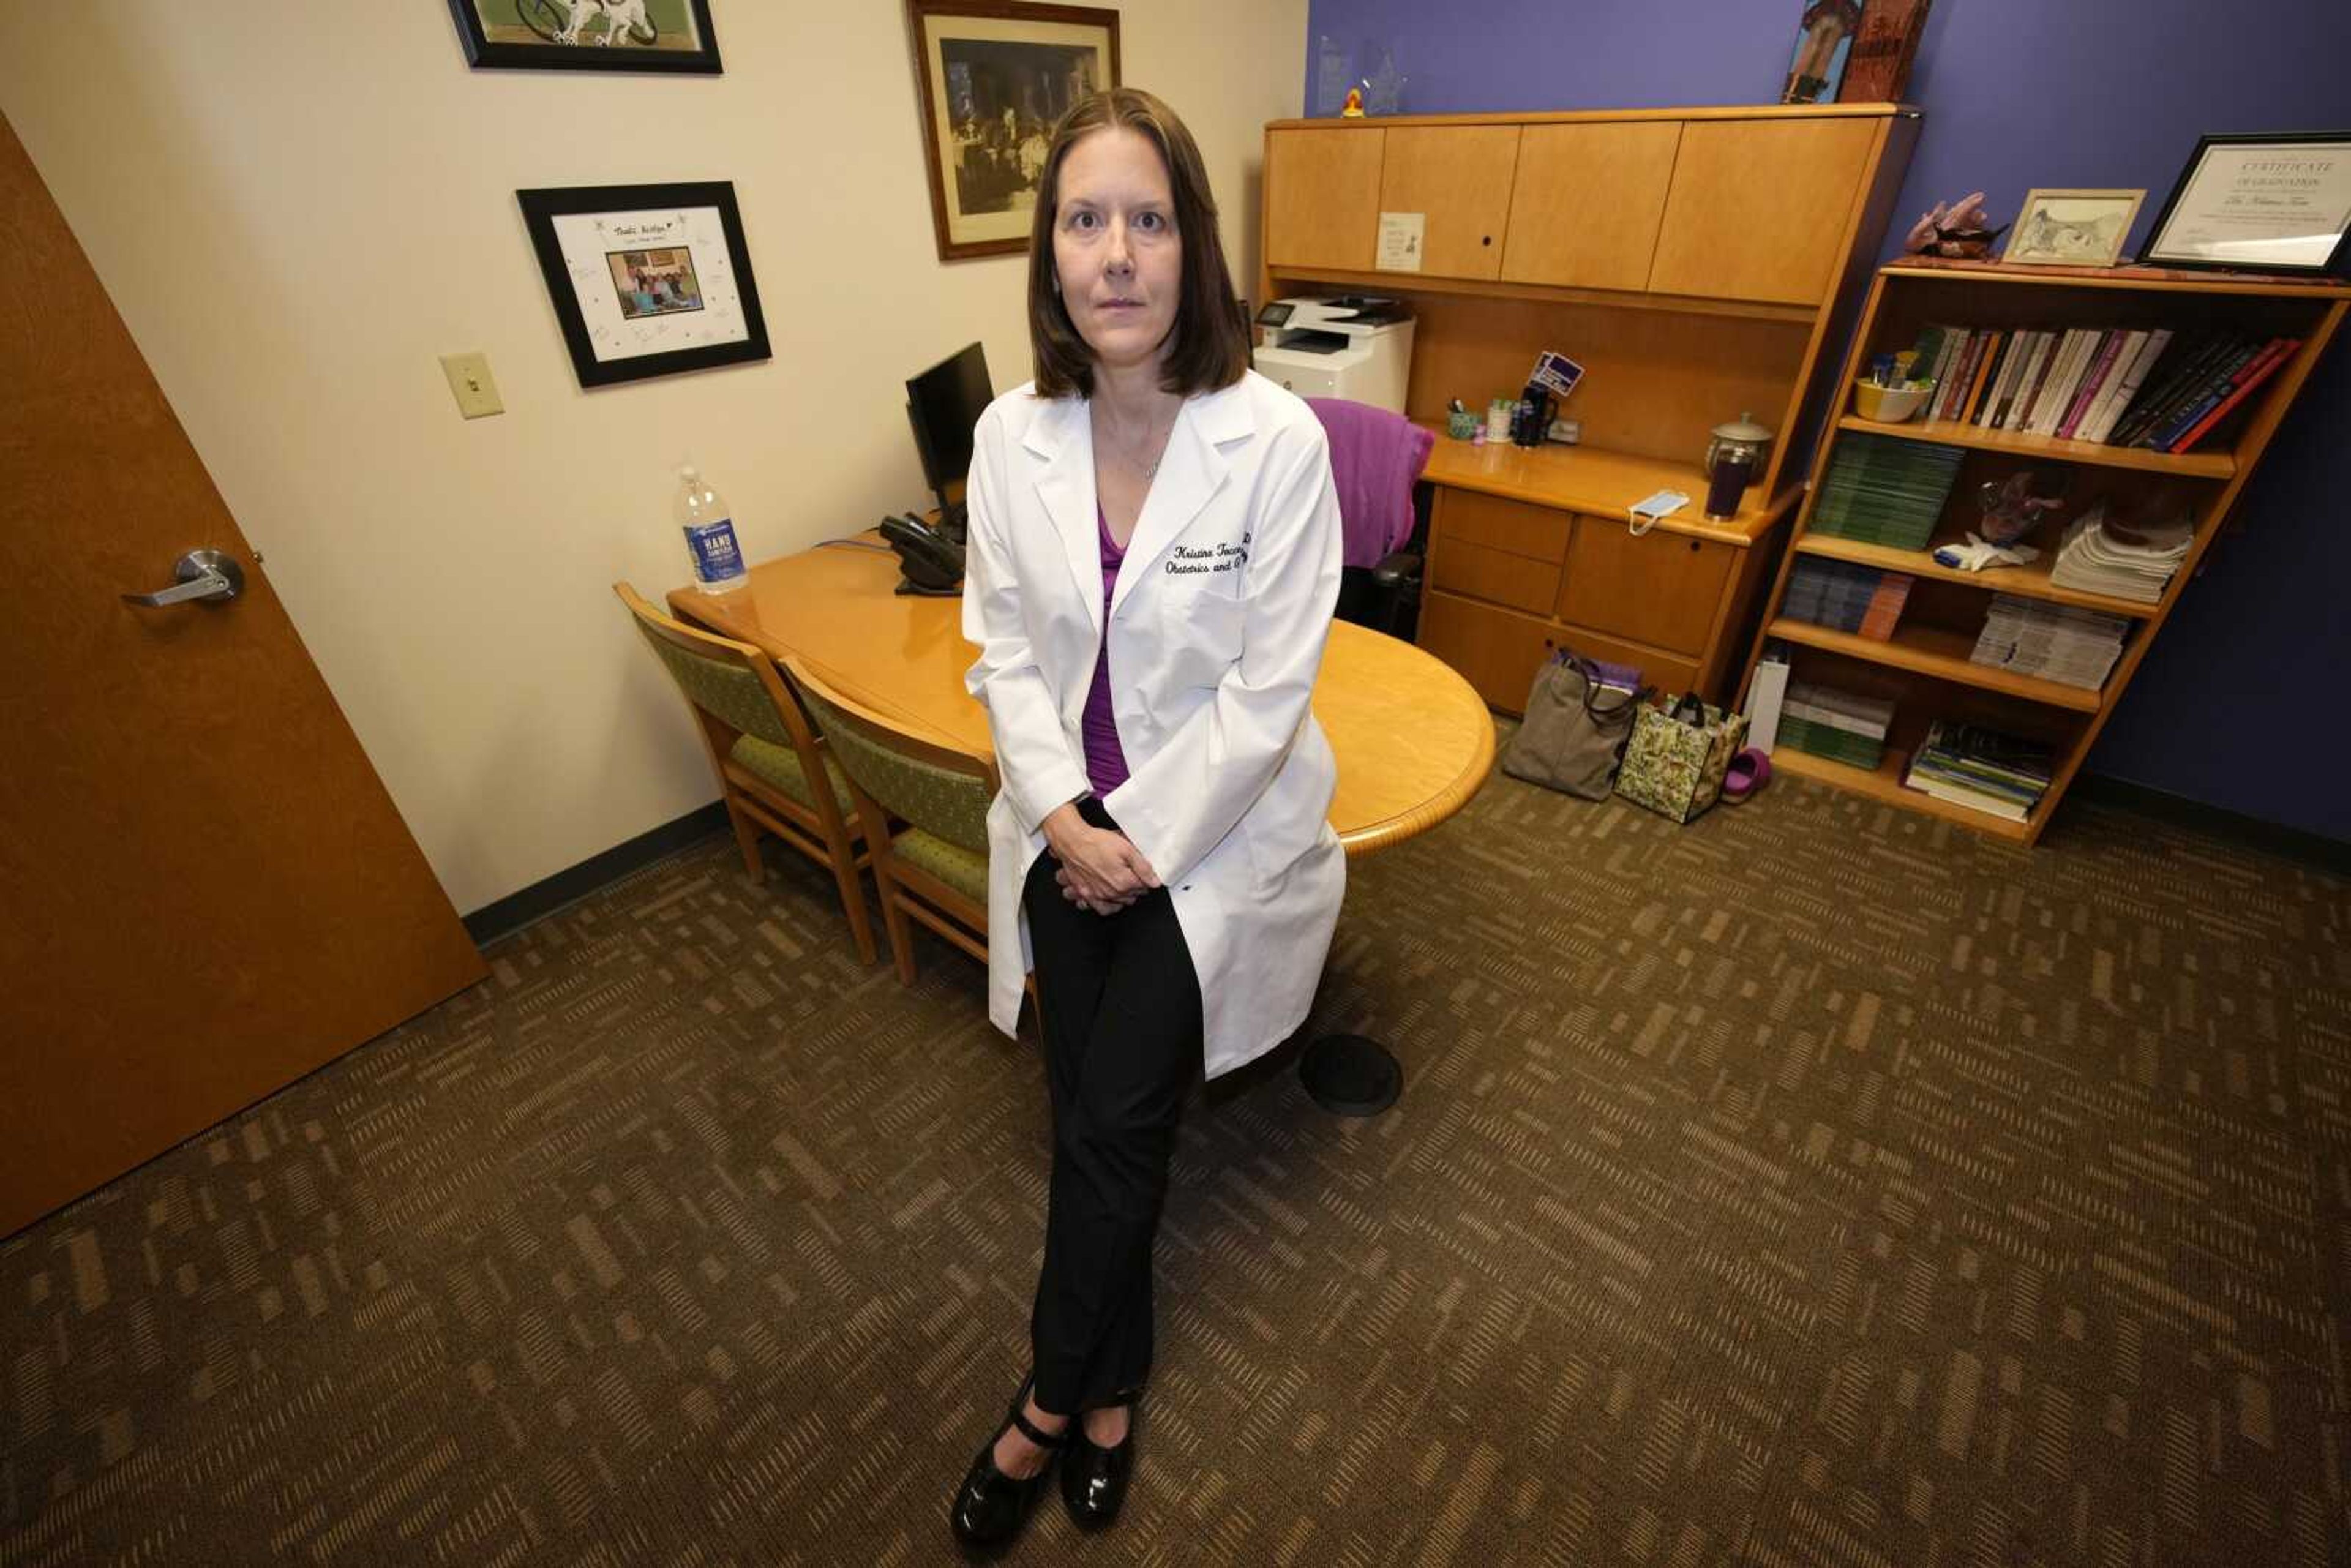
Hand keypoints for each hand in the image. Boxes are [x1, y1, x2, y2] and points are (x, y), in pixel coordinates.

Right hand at [1042, 803, 1158, 914]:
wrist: (1073, 842)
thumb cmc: (1096, 843)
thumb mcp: (1126, 849)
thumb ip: (1143, 867)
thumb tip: (1155, 881)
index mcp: (1124, 882)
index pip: (1144, 886)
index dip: (1146, 876)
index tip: (1143, 870)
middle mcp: (1112, 892)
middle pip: (1133, 895)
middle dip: (1136, 885)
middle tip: (1134, 873)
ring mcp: (1099, 895)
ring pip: (1121, 903)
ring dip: (1126, 895)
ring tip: (1125, 884)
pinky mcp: (1087, 894)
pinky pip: (1103, 909)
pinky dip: (1110, 906)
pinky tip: (1113, 900)